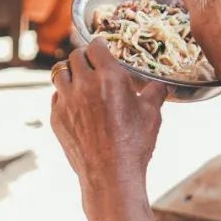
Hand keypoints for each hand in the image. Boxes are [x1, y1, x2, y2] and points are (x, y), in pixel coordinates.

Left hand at [50, 39, 167, 203]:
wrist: (110, 175)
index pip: (96, 46)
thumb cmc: (134, 144)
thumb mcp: (152, 115)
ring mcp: (67, 101)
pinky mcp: (57, 117)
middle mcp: (84, 84)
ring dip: (70, 72)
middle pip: (76, 56)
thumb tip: (165, 86)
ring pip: (60, 73)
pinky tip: (74, 103)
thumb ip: (155, 94)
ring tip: (79, 79)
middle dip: (85, 57)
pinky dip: (63, 95)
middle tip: (92, 64)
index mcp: (109, 77)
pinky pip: (56, 96)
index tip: (102, 49)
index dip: (99, 45)